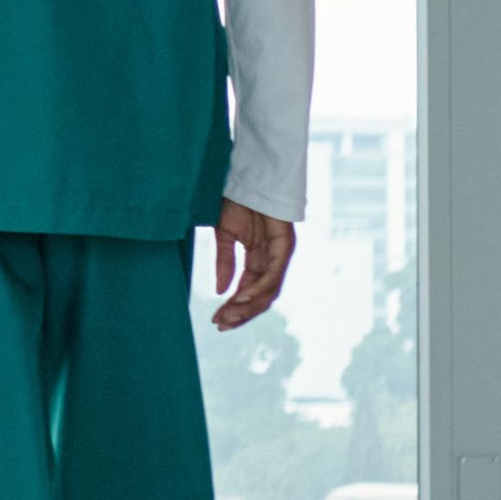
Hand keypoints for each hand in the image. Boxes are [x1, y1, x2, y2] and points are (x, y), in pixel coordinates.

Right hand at [205, 204, 291, 334]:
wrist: (247, 174)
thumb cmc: (236, 200)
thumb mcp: (224, 235)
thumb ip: (224, 262)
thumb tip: (219, 290)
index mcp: (257, 259)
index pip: (248, 292)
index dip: (233, 307)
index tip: (216, 320)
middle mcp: (271, 261)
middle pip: (259, 297)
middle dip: (240, 313)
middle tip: (221, 325)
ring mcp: (279, 255)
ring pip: (268, 291)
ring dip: (248, 306)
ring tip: (229, 315)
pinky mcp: (284, 247)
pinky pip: (272, 275)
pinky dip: (257, 289)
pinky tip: (240, 298)